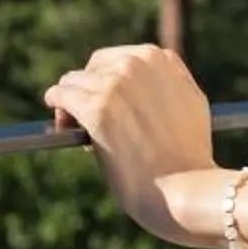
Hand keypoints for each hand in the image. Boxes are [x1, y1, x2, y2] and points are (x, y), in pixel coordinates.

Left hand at [44, 42, 219, 242]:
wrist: (187, 189)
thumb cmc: (190, 158)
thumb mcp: (191, 104)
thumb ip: (168, 83)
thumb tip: (142, 83)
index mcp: (158, 59)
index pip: (118, 60)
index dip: (107, 81)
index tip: (104, 98)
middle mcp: (135, 64)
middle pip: (94, 68)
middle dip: (88, 88)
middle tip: (83, 115)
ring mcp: (115, 85)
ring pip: (74, 82)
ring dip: (70, 102)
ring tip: (73, 125)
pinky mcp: (96, 110)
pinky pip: (61, 96)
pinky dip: (56, 104)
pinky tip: (59, 118)